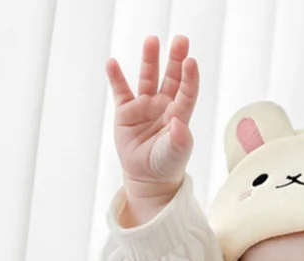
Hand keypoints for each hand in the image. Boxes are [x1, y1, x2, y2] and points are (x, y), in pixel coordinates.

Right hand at [105, 35, 198, 211]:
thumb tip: (179, 124)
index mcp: (179, 114)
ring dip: (150, 59)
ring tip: (152, 40)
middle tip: (181, 40)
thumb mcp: (175, 155)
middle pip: (172, 77)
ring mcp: (145, 106)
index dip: (190, 77)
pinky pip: (121, 90)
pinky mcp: (126, 112)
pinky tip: (112, 63)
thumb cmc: (166, 165)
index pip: (187, 92)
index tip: (190, 61)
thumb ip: (179, 140)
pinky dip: (116, 77)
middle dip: (176, 59)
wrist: (147, 178)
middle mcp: (164, 106)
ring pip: (148, 78)